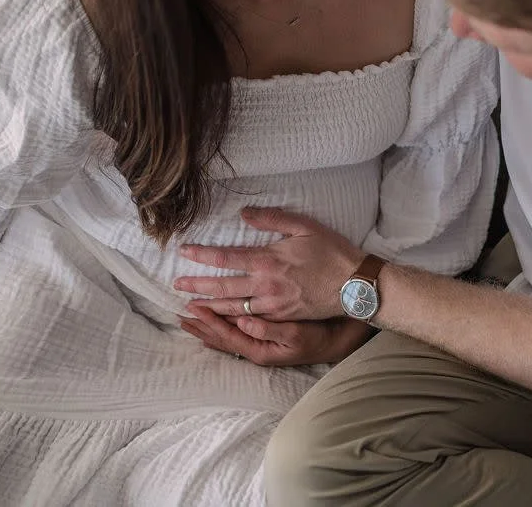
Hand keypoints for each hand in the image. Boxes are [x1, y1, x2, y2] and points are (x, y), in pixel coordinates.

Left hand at [174, 208, 365, 321]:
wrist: (354, 284)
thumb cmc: (332, 252)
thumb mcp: (304, 226)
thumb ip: (272, 218)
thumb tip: (244, 213)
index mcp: (268, 260)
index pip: (226, 258)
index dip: (202, 256)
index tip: (183, 253)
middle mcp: (265, 285)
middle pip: (223, 287)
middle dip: (197, 286)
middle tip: (176, 285)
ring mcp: (272, 304)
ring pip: (233, 307)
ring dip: (209, 306)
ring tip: (190, 305)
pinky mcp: (281, 316)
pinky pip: (250, 318)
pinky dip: (231, 318)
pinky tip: (221, 317)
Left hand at [180, 306, 374, 365]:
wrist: (340, 340)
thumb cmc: (320, 333)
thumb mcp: (298, 333)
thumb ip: (270, 329)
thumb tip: (243, 321)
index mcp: (262, 347)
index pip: (227, 333)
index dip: (209, 320)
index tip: (192, 306)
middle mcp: (258, 350)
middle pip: (222, 338)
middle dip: (202, 325)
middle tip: (181, 312)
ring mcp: (262, 346)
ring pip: (229, 336)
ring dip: (209, 326)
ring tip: (189, 316)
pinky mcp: (268, 337)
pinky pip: (239, 331)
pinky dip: (224, 324)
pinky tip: (217, 317)